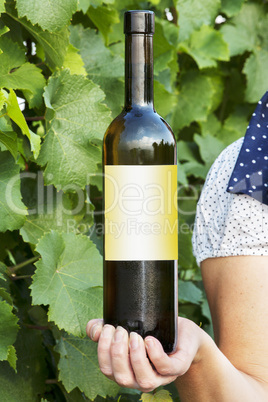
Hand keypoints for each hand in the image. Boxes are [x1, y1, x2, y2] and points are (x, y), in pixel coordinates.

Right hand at [86, 317, 204, 392]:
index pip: (106, 369)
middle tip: (121, 330)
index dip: (103, 350)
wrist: (184, 332)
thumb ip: (106, 328)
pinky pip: (166, 368)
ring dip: (136, 357)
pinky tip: (150, 340)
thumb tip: (93, 329)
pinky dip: (155, 355)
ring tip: (135, 336)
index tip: (106, 328)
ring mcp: (161, 375)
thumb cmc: (153, 329)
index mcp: (126, 368)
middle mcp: (141, 377)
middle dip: (118, 353)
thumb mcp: (128, 325)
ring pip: (144, 380)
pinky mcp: (178, 366)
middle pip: (122, 377)